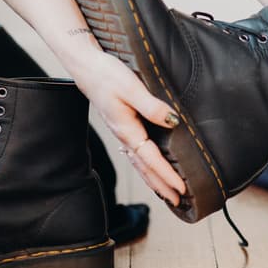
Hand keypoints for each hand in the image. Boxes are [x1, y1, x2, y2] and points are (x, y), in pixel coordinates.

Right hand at [76, 48, 185, 205]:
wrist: (84, 65)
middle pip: (144, 168)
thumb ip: (151, 106)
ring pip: (139, 163)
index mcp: (127, 129)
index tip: (182, 189)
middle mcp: (123, 135)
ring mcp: (121, 131)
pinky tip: (148, 168)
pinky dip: (144, 166)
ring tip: (167, 193)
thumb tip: (172, 121)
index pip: (151, 159)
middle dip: (161, 186)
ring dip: (153, 179)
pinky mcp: (120, 125)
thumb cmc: (106, 74)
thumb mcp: (131, 87)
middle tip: (178, 202)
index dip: (167, 175)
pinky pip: (135, 153)